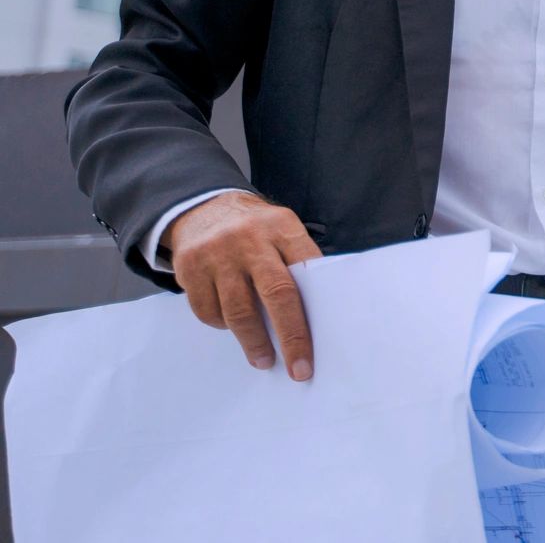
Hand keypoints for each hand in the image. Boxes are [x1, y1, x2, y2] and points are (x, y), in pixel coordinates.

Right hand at [166, 192, 322, 380]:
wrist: (203, 207)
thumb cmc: (255, 230)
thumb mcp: (282, 230)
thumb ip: (296, 261)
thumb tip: (317, 311)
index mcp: (282, 228)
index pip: (306, 270)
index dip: (315, 307)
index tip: (322, 342)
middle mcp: (250, 240)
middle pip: (277, 294)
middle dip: (291, 336)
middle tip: (299, 368)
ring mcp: (218, 254)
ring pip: (238, 310)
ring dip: (253, 342)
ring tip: (264, 359)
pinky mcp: (190, 268)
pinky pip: (208, 311)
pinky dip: (222, 325)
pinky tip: (233, 327)